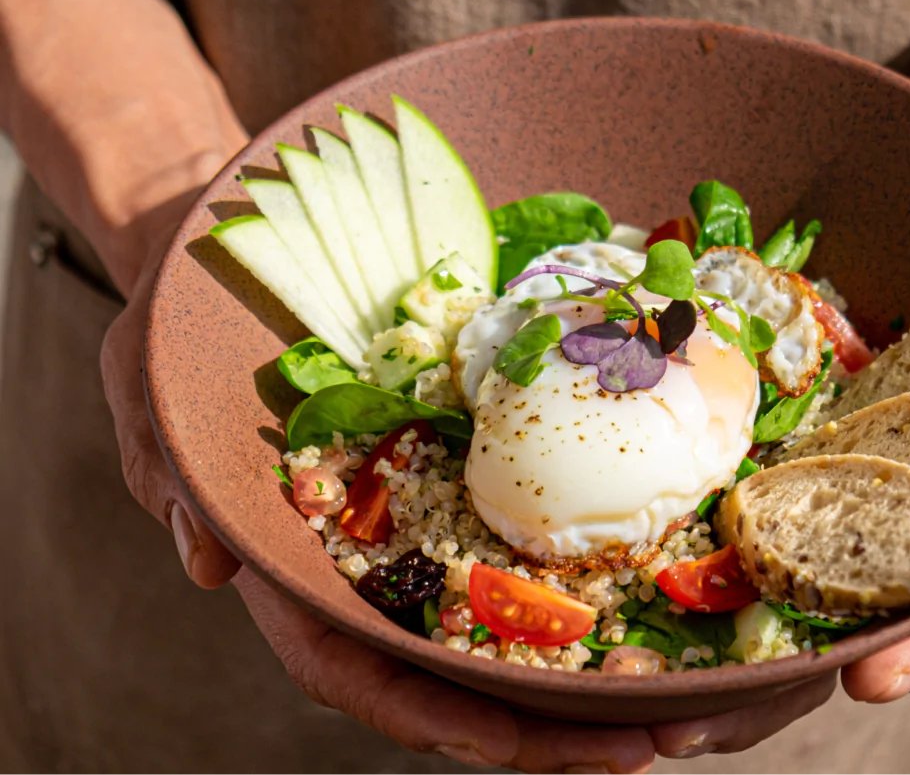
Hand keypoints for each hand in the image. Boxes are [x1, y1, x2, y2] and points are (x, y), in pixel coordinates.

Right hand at [99, 207, 831, 772]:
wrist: (240, 262)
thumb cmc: (186, 326)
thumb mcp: (152, 386)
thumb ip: (175, 472)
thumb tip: (206, 562)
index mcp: (295, 568)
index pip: (356, 670)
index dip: (436, 717)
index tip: (518, 747)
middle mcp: (370, 564)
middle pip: (457, 675)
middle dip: (546, 725)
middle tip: (648, 744)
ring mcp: (425, 524)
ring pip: (507, 626)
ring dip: (589, 674)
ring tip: (678, 703)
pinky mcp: (466, 474)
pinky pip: (530, 538)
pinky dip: (593, 578)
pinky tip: (661, 592)